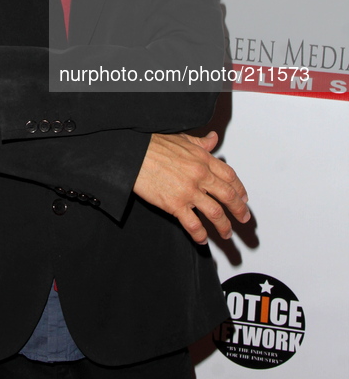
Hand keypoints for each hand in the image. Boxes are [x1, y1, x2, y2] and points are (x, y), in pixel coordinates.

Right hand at [133, 131, 249, 243]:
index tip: (243, 197)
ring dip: (224, 226)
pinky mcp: (175, 205)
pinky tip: (202, 239)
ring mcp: (189, 191)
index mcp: (203, 159)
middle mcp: (200, 175)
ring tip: (226, 233)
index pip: (230, 176)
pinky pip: (193, 224)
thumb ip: (200, 142)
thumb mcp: (182, 139)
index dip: (239, 189)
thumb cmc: (153, 144)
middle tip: (243, 218)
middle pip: (228, 196)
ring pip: (215, 213)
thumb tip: (213, 138)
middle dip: (239, 210)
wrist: (134, 153)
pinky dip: (200, 235)